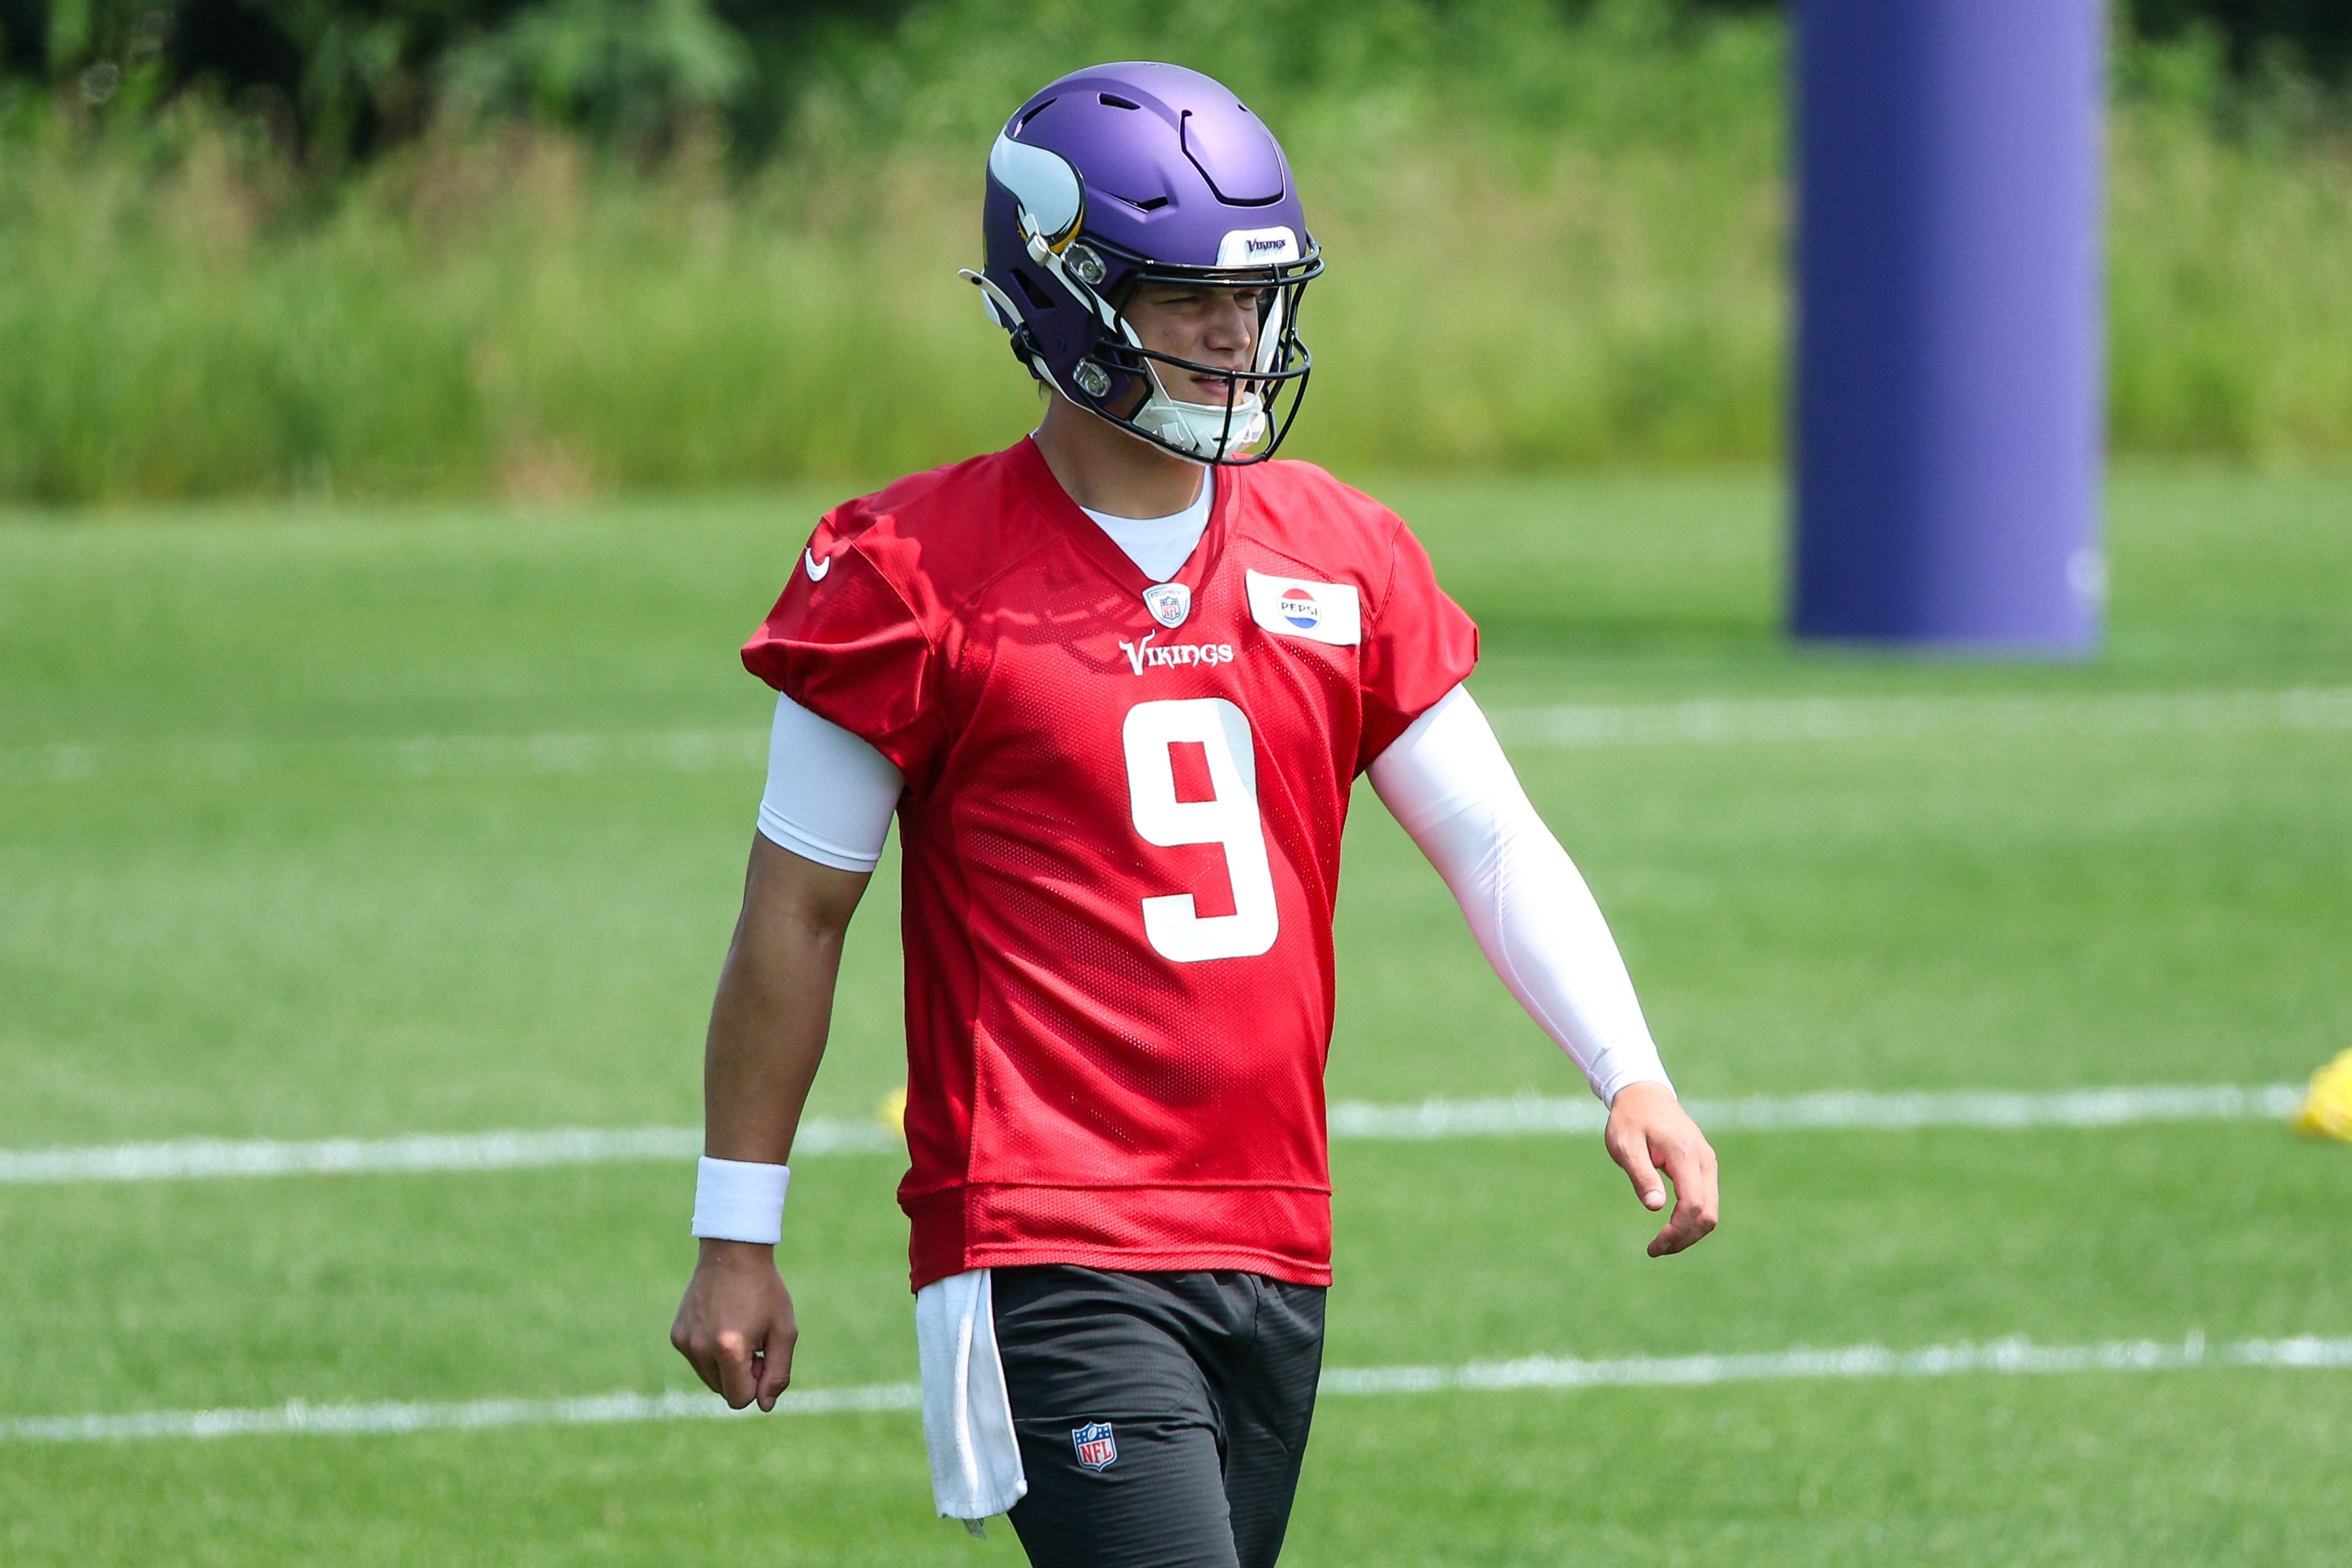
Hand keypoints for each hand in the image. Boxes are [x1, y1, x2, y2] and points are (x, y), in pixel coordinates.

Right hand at [670, 1240, 797, 1410]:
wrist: (733, 1253)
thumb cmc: (764, 1291)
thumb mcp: (784, 1331)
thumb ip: (778, 1373)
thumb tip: (764, 1406)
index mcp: (728, 1349)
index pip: (739, 1399)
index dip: (757, 1385)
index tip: (764, 1357)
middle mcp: (700, 1348)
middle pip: (724, 1392)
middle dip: (741, 1376)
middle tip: (754, 1341)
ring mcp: (684, 1342)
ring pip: (710, 1379)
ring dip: (726, 1366)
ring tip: (738, 1331)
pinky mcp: (676, 1335)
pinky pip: (697, 1361)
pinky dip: (711, 1352)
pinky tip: (721, 1323)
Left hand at [1603, 1082, 1719, 1256]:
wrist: (1644, 1094)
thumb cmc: (1630, 1119)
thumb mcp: (1625, 1145)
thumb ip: (1641, 1175)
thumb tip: (1655, 1207)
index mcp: (1685, 1154)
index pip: (1693, 1204)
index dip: (1677, 1231)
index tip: (1654, 1246)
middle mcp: (1705, 1161)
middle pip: (1708, 1214)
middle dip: (1685, 1238)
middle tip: (1655, 1250)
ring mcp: (1708, 1163)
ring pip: (1711, 1211)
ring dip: (1689, 1232)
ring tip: (1662, 1243)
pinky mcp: (1704, 1166)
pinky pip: (1706, 1200)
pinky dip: (1692, 1219)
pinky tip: (1671, 1226)